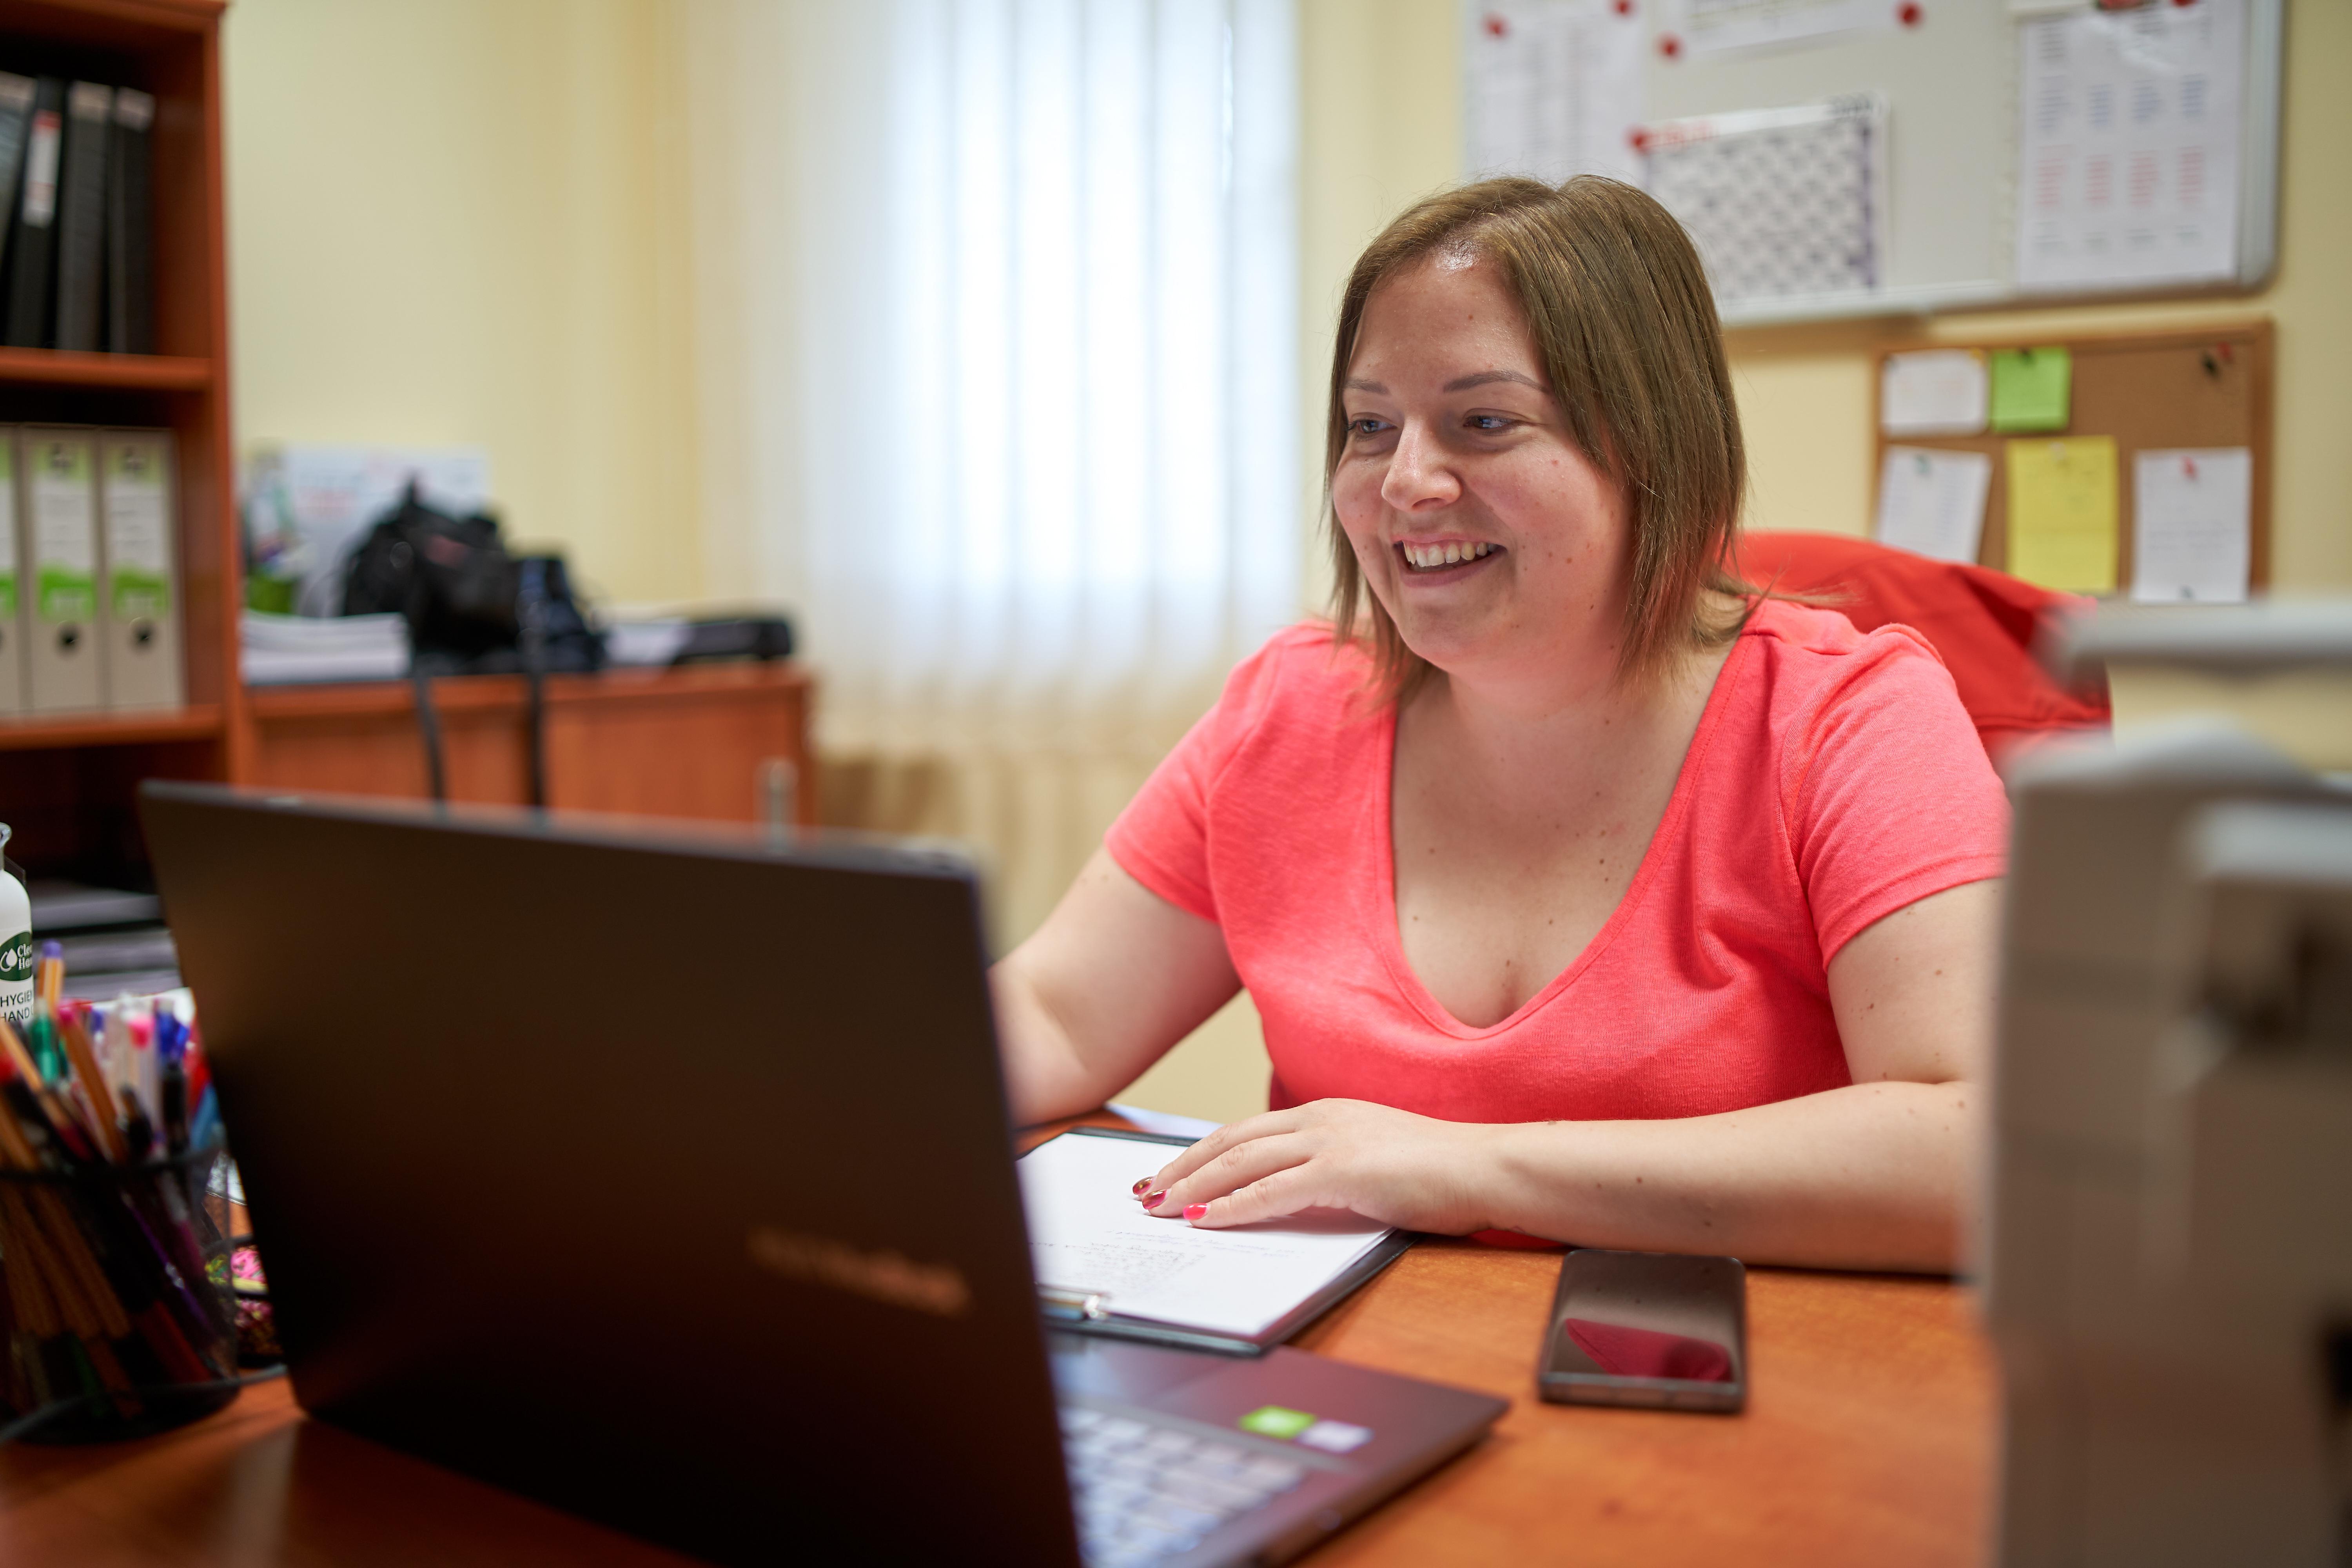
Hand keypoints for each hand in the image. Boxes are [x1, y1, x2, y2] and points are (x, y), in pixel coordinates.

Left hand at [1128, 1100, 1502, 1233]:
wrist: (1488, 1167)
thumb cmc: (1442, 1175)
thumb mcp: (1374, 1164)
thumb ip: (1331, 1173)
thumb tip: (1291, 1198)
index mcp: (1327, 1114)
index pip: (1247, 1131)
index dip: (1203, 1152)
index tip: (1172, 1173)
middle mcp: (1321, 1118)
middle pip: (1232, 1140)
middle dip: (1183, 1167)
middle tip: (1147, 1191)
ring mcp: (1331, 1140)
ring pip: (1242, 1160)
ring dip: (1195, 1186)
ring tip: (1161, 1207)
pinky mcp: (1343, 1170)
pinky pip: (1273, 1190)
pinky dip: (1234, 1205)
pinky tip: (1208, 1219)